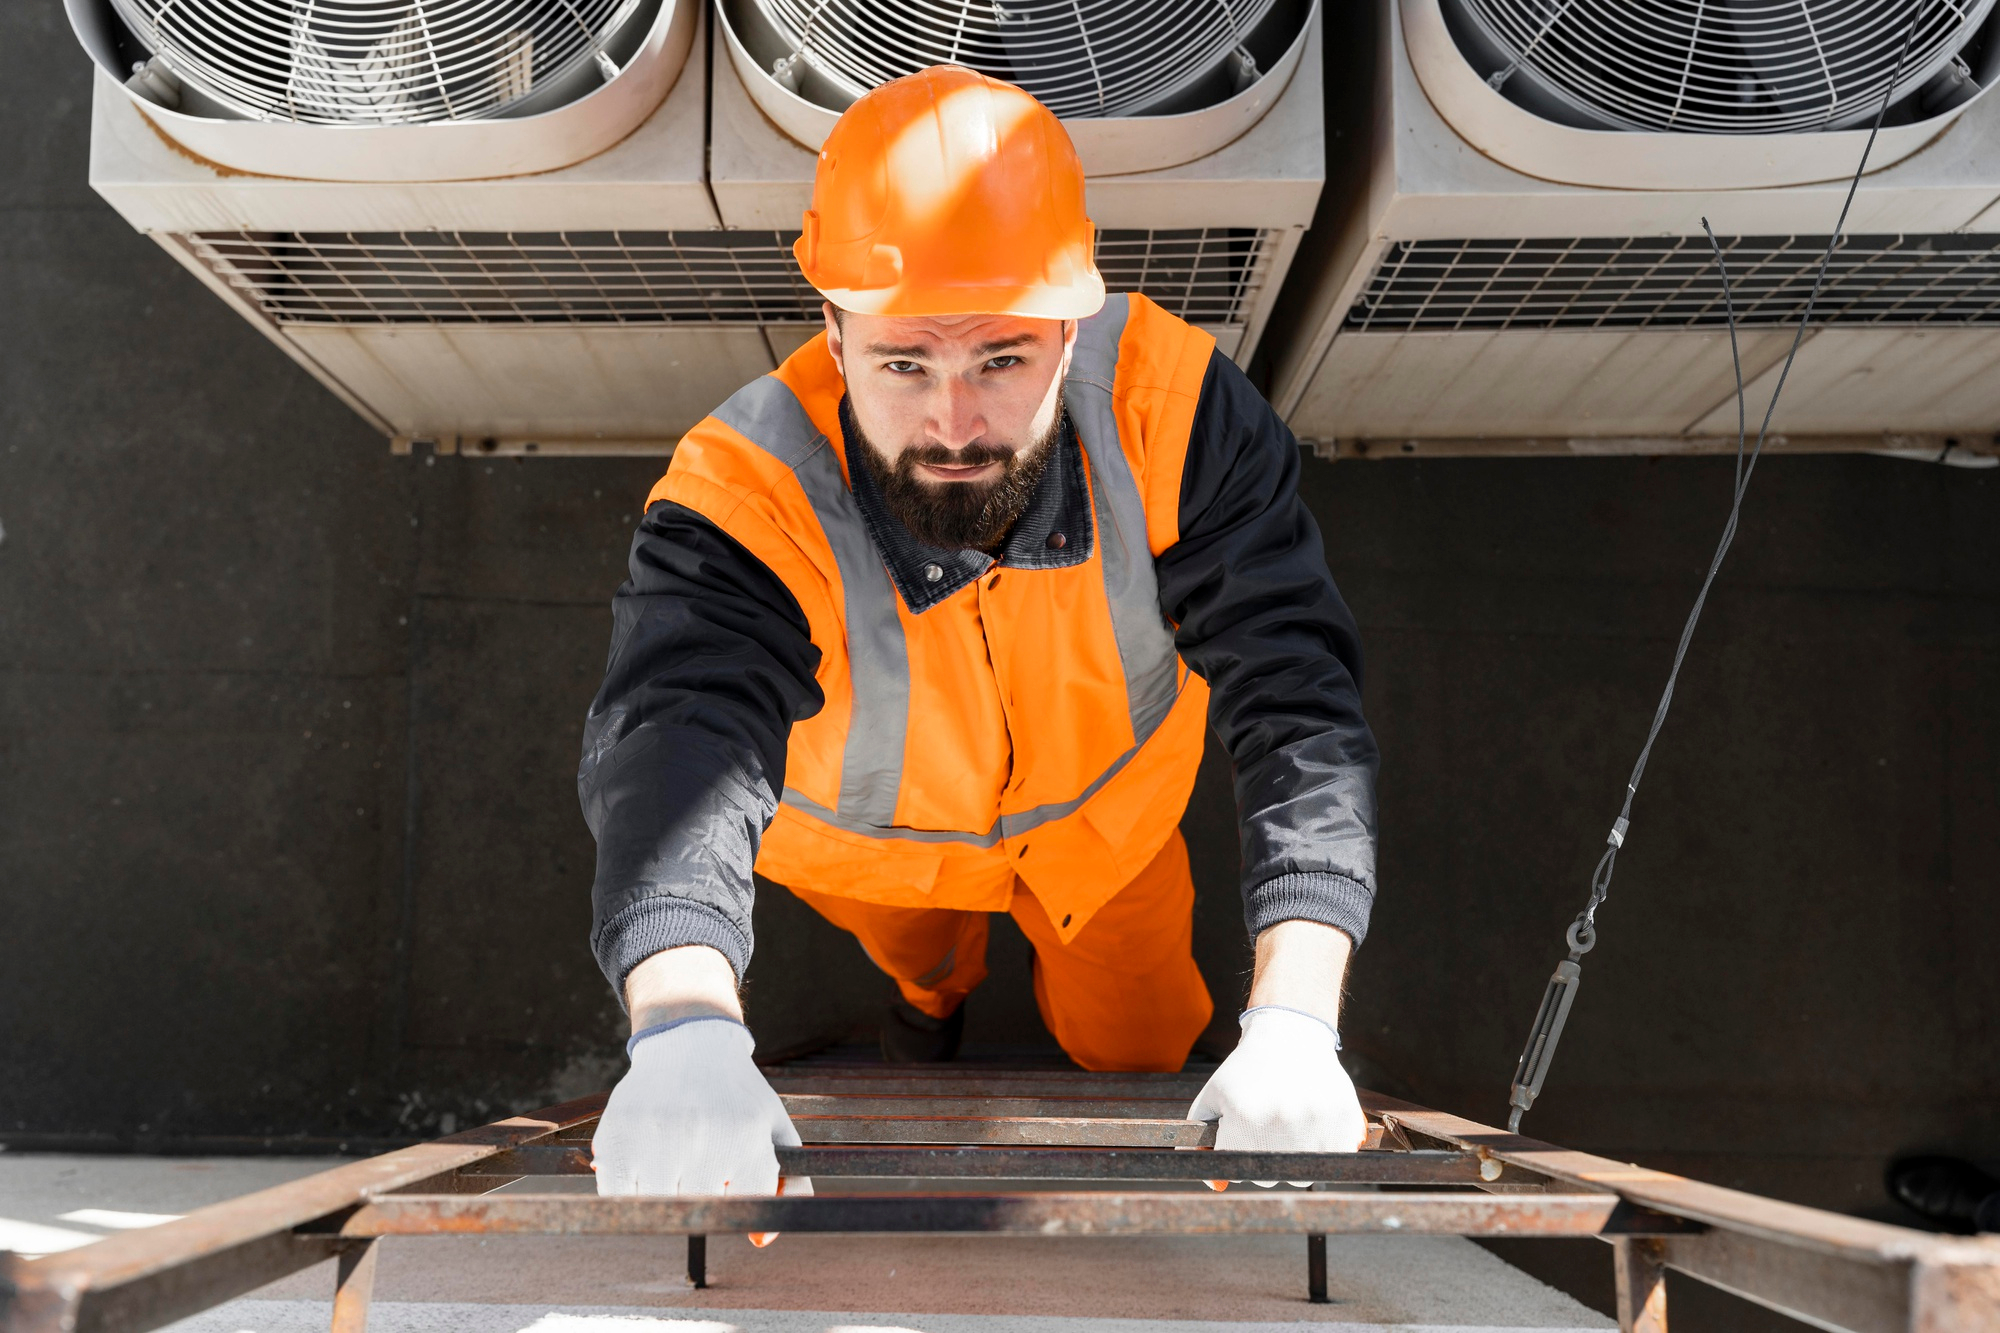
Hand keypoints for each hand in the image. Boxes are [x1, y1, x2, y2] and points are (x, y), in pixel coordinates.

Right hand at [593, 1017, 812, 1210]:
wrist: (689, 1041)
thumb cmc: (738, 1094)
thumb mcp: (776, 1126)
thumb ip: (790, 1183)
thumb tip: (759, 1241)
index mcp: (747, 1137)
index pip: (744, 1206)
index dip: (737, 1199)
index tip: (729, 1183)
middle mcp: (704, 1138)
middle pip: (698, 1209)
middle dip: (700, 1196)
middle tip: (698, 1168)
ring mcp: (657, 1139)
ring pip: (657, 1208)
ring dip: (664, 1195)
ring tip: (672, 1162)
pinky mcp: (617, 1139)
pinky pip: (618, 1197)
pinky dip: (628, 1192)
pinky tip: (643, 1166)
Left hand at [1187, 1006, 1366, 1184]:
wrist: (1291, 1037)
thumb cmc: (1247, 1069)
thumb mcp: (1213, 1095)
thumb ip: (1201, 1139)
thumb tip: (1216, 1184)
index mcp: (1245, 1121)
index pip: (1235, 1170)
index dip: (1237, 1153)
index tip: (1242, 1132)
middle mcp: (1282, 1128)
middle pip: (1267, 1178)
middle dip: (1262, 1157)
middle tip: (1267, 1121)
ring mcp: (1317, 1129)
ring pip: (1299, 1176)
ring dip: (1292, 1159)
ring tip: (1289, 1121)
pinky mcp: (1344, 1128)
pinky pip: (1331, 1162)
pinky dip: (1323, 1151)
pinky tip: (1313, 1124)